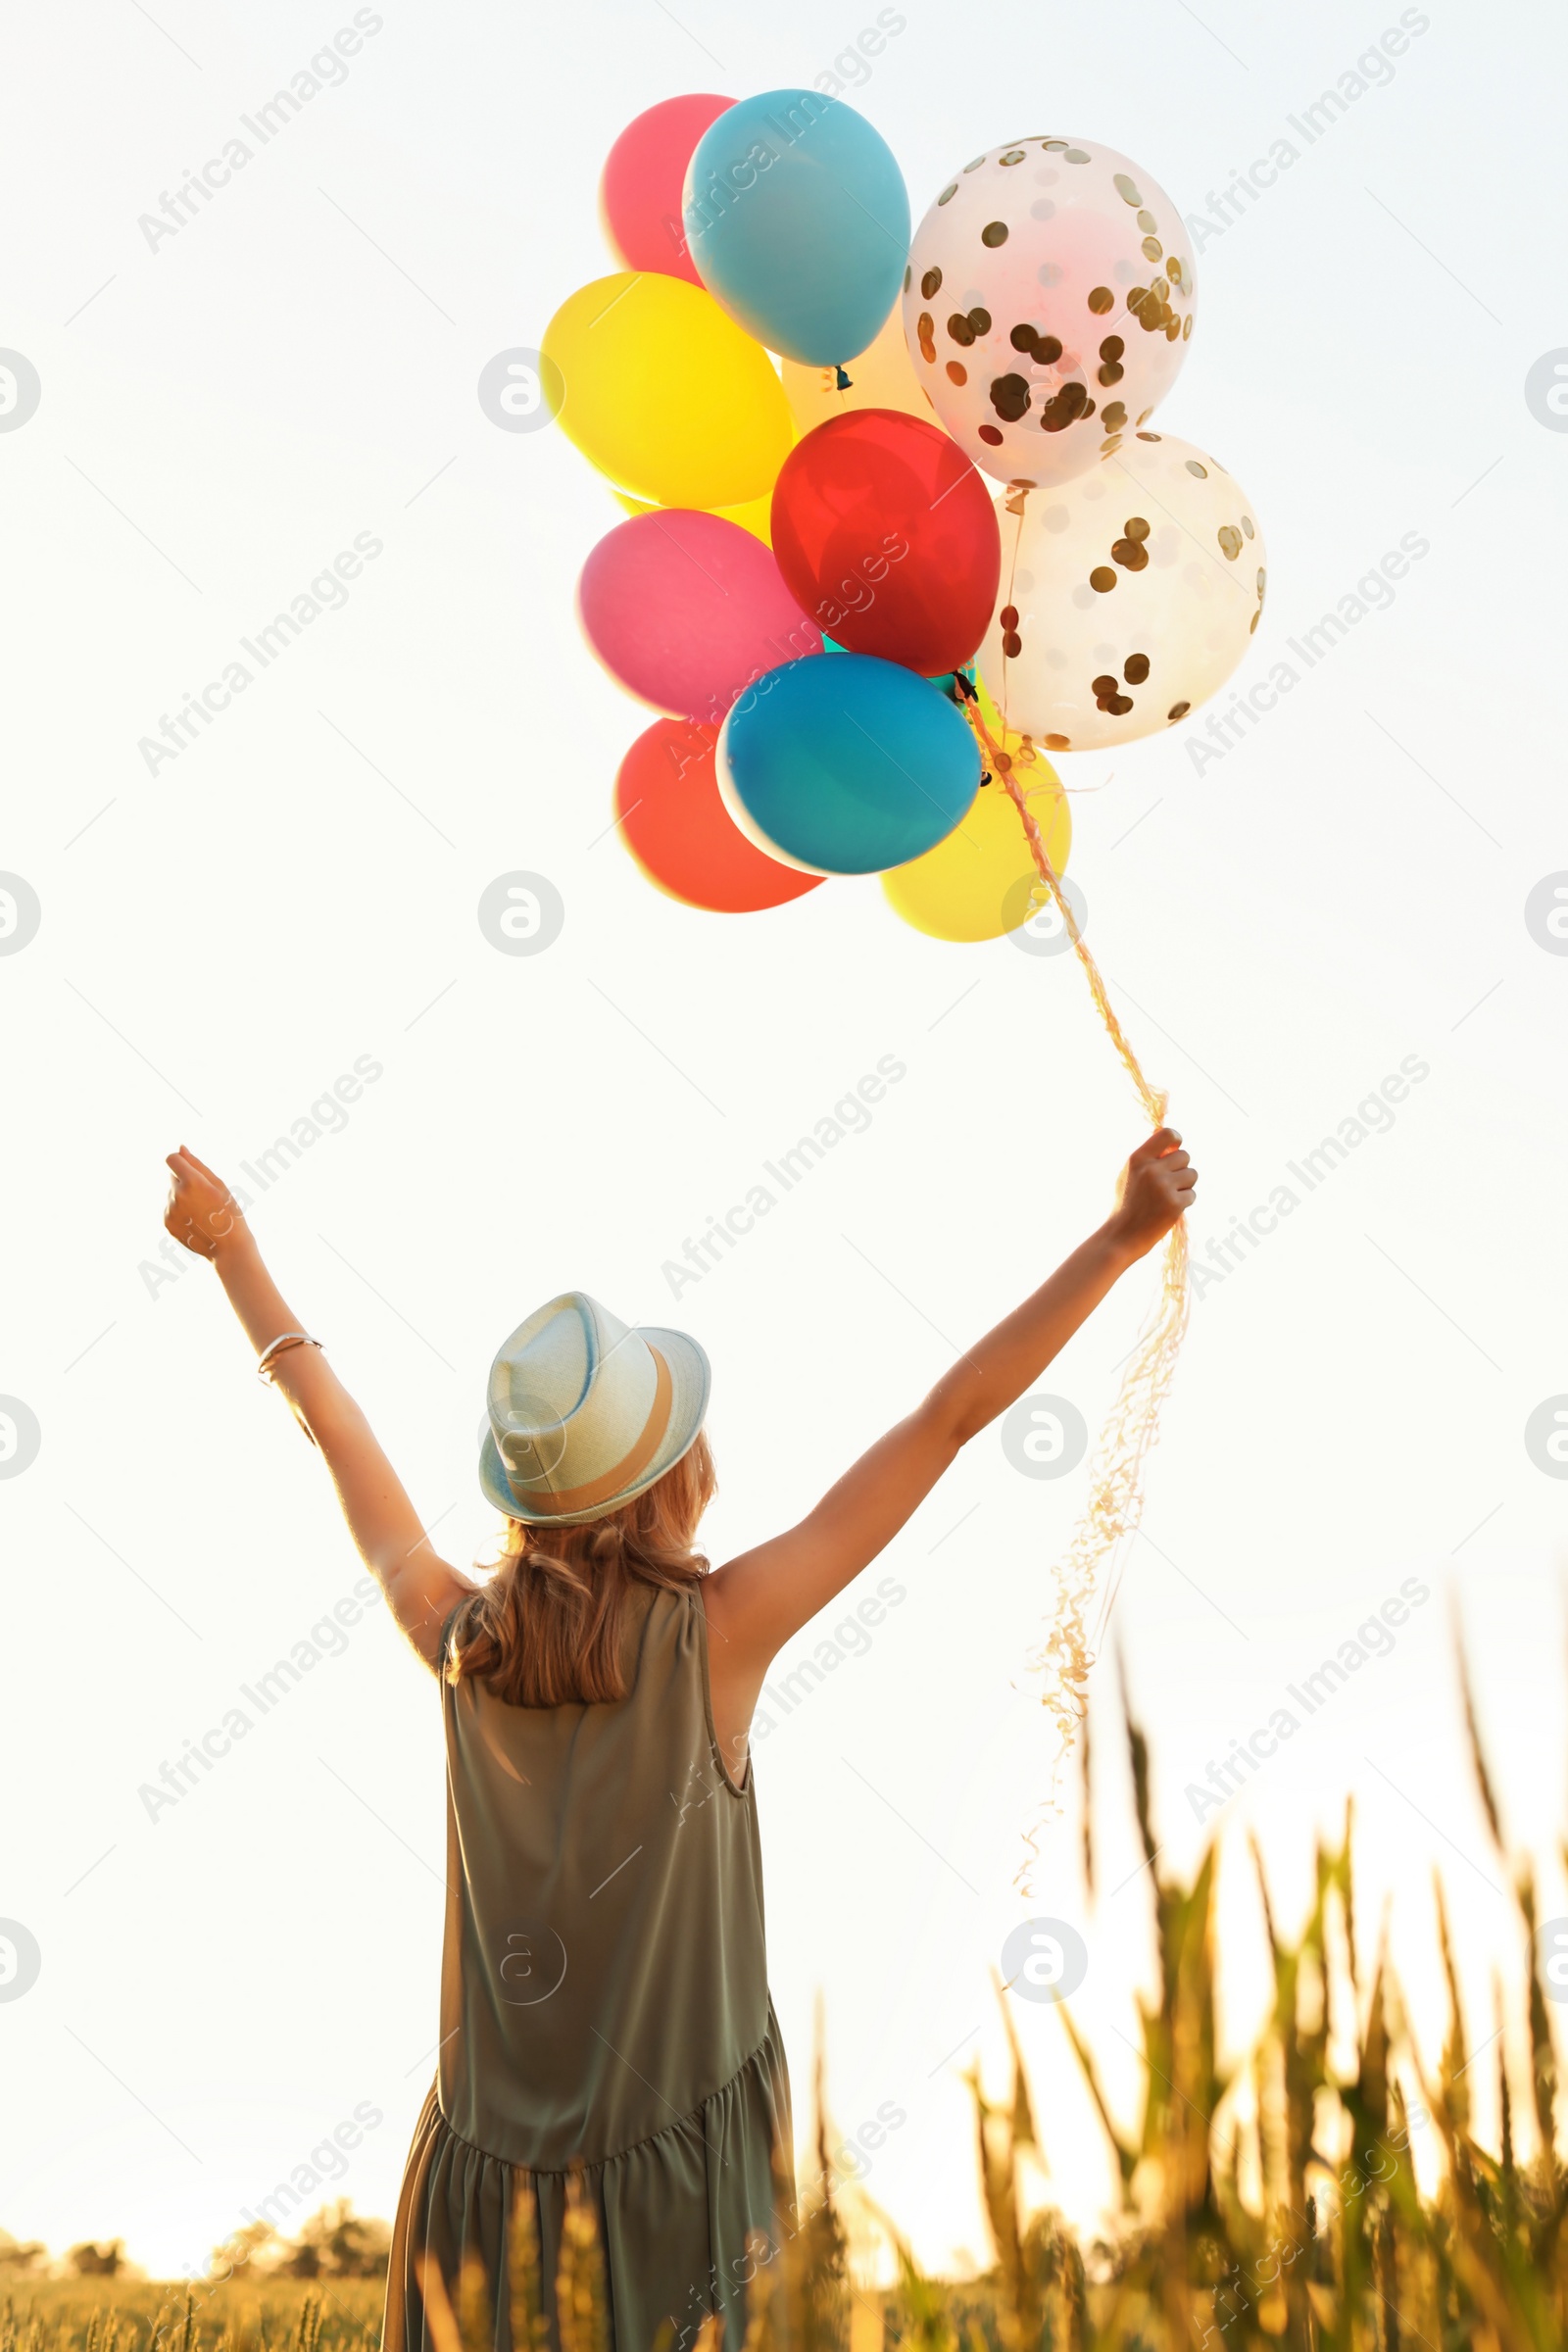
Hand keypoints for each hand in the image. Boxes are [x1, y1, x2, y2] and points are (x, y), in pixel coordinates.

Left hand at [164, 1145, 245, 1261]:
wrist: (228, 1247)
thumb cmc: (229, 1212)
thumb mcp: (219, 1185)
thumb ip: (196, 1165)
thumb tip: (180, 1149)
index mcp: (192, 1182)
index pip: (171, 1160)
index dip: (180, 1162)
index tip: (190, 1169)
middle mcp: (177, 1195)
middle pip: (173, 1177)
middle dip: (185, 1182)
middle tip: (205, 1198)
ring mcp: (170, 1211)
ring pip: (172, 1194)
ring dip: (183, 1198)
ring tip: (203, 1213)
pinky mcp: (167, 1223)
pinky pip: (170, 1209)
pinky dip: (180, 1212)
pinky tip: (196, 1222)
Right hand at [1105, 1126, 1196, 1261]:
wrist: (1122, 1235)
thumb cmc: (1126, 1204)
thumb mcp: (1128, 1174)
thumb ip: (1147, 1158)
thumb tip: (1172, 1142)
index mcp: (1138, 1159)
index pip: (1167, 1134)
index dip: (1176, 1140)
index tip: (1175, 1149)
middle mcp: (1151, 1170)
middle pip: (1185, 1156)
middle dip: (1181, 1168)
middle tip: (1169, 1183)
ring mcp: (1164, 1187)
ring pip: (1192, 1174)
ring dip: (1185, 1185)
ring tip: (1168, 1197)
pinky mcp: (1175, 1204)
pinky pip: (1192, 1194)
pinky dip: (1184, 1202)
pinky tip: (1169, 1210)